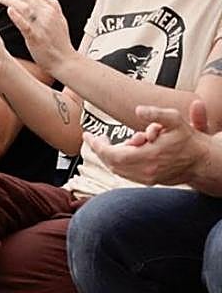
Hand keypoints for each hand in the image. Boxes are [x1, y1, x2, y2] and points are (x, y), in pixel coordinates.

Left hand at [0, 0, 75, 72]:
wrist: (65, 62)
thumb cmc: (60, 42)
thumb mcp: (59, 20)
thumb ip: (51, 5)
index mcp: (50, 10)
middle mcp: (46, 15)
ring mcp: (42, 26)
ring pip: (24, 7)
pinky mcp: (37, 38)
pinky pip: (26, 26)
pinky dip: (18, 17)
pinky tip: (9, 10)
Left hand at [83, 100, 209, 185]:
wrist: (203, 162)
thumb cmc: (189, 141)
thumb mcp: (175, 120)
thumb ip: (156, 113)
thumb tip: (138, 110)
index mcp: (149, 156)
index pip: (113, 155)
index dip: (98, 146)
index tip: (88, 136)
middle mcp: (146, 171)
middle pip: (111, 163)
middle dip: (101, 150)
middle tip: (96, 138)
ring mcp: (147, 178)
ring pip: (117, 170)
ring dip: (109, 156)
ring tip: (111, 142)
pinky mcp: (150, 182)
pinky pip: (126, 174)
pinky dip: (118, 164)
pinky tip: (122, 151)